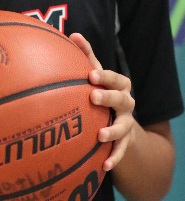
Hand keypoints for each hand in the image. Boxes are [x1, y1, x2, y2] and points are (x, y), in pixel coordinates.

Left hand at [69, 33, 134, 170]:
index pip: (115, 78)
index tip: (90, 75)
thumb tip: (73, 34)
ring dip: (113, 130)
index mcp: (120, 85)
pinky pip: (121, 151)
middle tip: (93, 97)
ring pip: (124, 127)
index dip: (104, 76)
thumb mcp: (96, 75)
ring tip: (101, 135)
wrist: (122, 122)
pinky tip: (104, 166)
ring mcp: (127, 123)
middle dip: (109, 97)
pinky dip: (114, 158)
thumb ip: (87, 56)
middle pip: (121, 99)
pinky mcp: (125, 142)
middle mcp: (127, 103)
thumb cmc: (102, 91)